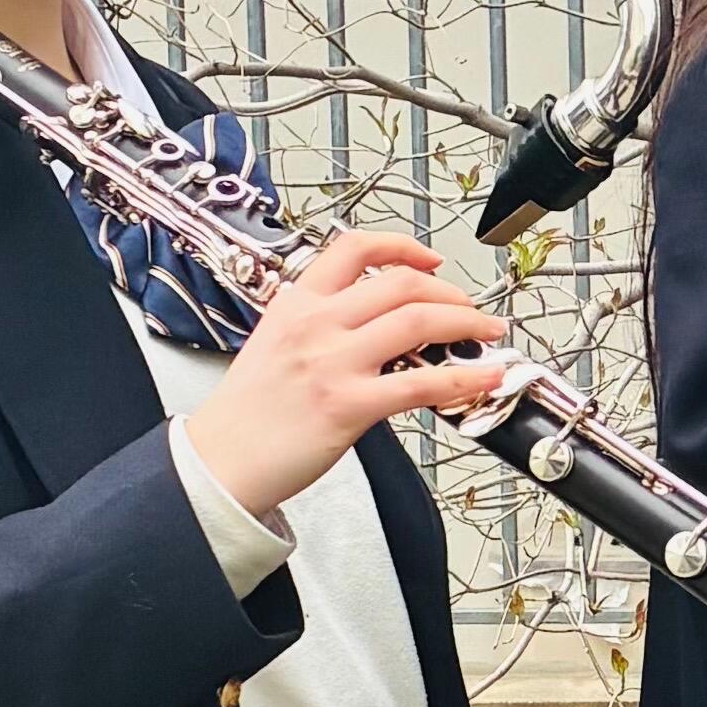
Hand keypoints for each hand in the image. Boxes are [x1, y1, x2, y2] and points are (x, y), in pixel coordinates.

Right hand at [182, 228, 515, 518]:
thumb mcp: (275, 343)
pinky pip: (423, 383)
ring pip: (419, 320)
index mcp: (297, 302)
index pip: (355, 248)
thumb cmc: (247, 413)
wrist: (219, 461)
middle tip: (469, 308)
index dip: (403, 245)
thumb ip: (320, 326)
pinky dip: (465, 377)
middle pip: (401, 283)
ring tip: (486, 333)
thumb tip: (374, 325)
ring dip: (466, 323)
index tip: (431, 260)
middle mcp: (317, 323)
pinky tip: (485, 377)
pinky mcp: (350, 405)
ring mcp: (334, 362)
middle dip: (450, 291)